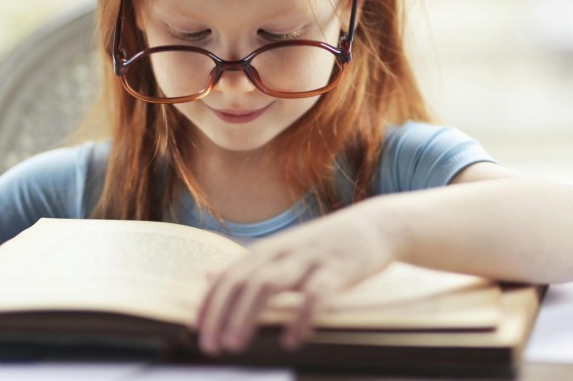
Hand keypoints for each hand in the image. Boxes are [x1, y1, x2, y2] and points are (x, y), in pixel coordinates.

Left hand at [193, 200, 397, 354]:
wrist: (375, 226)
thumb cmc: (325, 245)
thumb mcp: (283, 250)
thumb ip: (249, 266)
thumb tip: (208, 276)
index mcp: (268, 250)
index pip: (229, 275)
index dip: (210, 302)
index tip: (196, 330)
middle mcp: (283, 251)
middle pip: (242, 281)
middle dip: (221, 314)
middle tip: (210, 347)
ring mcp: (309, 258)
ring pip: (269, 284)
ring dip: (248, 315)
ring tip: (236, 345)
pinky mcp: (337, 269)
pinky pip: (315, 294)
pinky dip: (300, 317)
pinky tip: (292, 340)